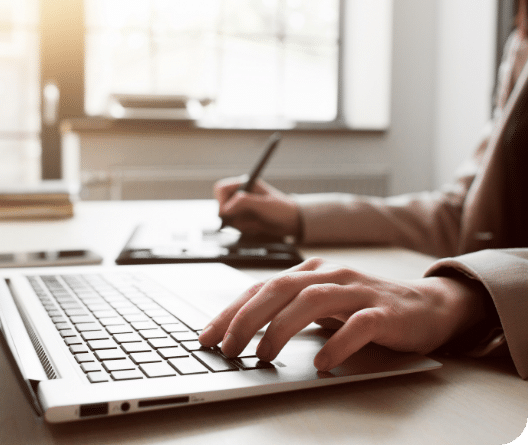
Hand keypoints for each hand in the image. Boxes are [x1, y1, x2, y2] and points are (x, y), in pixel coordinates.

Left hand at [198, 258, 488, 370]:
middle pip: (279, 289)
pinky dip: (337, 343)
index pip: (261, 288)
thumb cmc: (366, 307)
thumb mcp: (322, 305)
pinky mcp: (384, 311)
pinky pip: (358, 325)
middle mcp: (330, 275)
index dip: (231, 311)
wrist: (427, 306)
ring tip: (263, 356)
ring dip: (282, 329)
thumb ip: (289, 311)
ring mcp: (358, 290)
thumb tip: (243, 332)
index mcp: (310, 273)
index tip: (208, 335)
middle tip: (227, 347)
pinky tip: (322, 363)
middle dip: (247, 318)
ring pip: (312, 301)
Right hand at [215, 176, 300, 237]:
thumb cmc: (282, 209)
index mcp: (245, 184)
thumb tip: (226, 209)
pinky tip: (256, 226)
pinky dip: (244, 229)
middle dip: (232, 216)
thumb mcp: (264, 204)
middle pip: (221, 205)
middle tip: (244, 221)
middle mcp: (240, 194)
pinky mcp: (242, 218)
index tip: (225, 213)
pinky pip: (234, 226)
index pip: (221, 189)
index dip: (221, 201)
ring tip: (255, 223)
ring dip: (240, 224)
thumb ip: (244, 203)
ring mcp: (240, 207)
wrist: (291, 222)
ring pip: (227, 218)